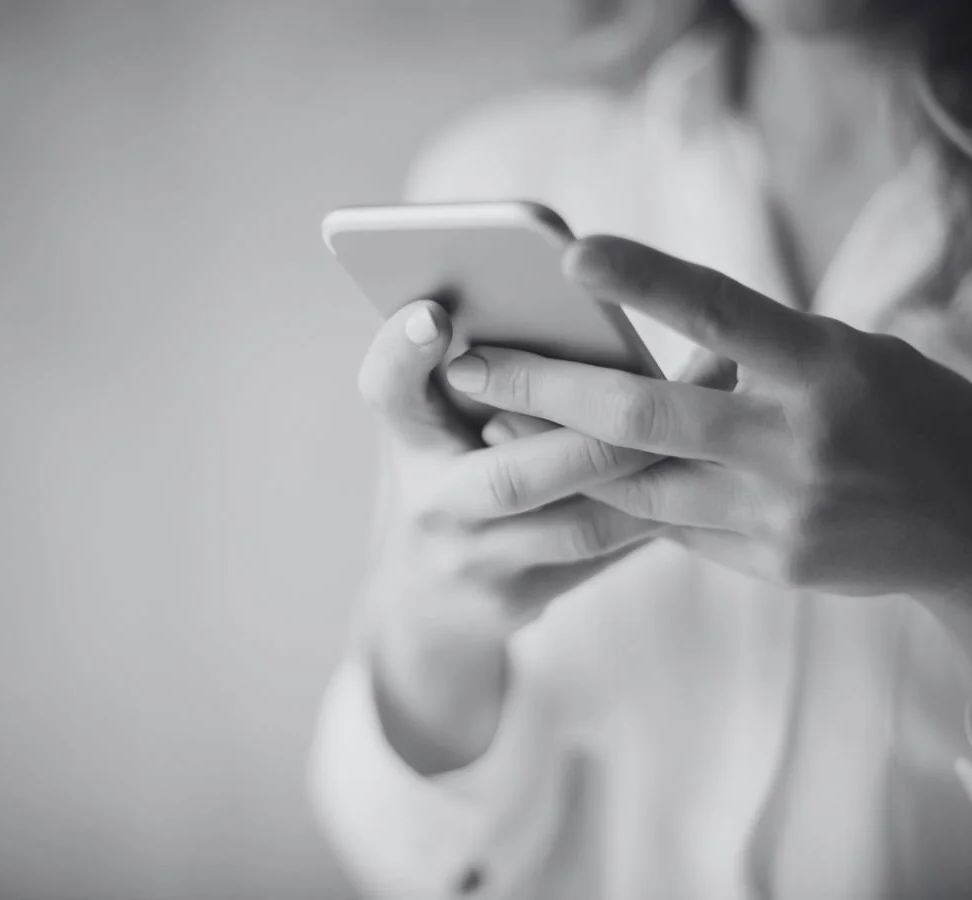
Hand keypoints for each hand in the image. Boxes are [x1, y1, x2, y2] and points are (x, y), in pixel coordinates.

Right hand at [355, 298, 660, 773]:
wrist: (424, 599)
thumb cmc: (444, 473)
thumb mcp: (433, 420)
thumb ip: (473, 369)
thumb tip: (567, 294)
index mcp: (404, 438)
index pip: (388, 390)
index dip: (404, 353)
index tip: (435, 314)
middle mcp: (430, 504)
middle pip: (512, 476)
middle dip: (602, 433)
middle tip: (679, 379)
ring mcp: (475, 563)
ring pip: (581, 523)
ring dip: (654, 471)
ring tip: (712, 413)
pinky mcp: (520, 600)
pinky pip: (605, 551)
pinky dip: (658, 506)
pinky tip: (705, 466)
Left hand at [444, 236, 971, 600]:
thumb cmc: (898, 411)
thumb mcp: (844, 355)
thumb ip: (753, 352)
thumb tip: (650, 351)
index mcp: (825, 364)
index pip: (723, 311)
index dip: (647, 281)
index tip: (571, 255)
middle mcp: (796, 438)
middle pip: (644, 415)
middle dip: (544, 387)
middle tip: (468, 363)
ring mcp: (780, 510)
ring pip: (636, 484)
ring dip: (555, 453)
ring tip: (490, 419)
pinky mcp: (769, 560)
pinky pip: (669, 526)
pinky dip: (614, 495)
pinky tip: (560, 473)